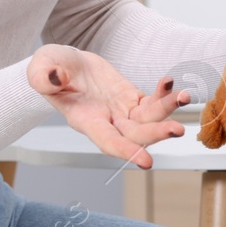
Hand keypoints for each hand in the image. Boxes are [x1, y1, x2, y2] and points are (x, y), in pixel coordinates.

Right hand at [28, 44, 188, 168]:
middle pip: (136, 134)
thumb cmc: (50, 69)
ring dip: (167, 110)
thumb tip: (53, 78)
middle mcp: (107, 121)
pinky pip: (151, 101)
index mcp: (85, 120)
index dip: (126, 151)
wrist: (65, 64)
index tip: (146, 162)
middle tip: (177, 129)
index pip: (108, 141)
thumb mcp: (41, 69)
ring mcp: (122, 111)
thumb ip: (44, 76)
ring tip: (184, 96)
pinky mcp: (132, 98)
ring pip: (149, 118)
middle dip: (156, 133)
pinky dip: (163, 93)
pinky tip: (170, 81)